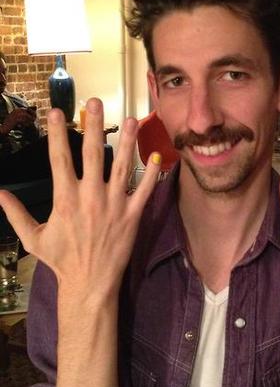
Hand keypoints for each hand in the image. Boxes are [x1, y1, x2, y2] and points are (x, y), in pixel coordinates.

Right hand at [0, 98, 161, 301]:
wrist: (89, 284)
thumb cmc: (61, 261)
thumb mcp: (33, 238)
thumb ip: (15, 213)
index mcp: (65, 199)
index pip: (59, 159)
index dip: (56, 134)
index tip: (56, 112)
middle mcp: (90, 197)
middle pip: (92, 154)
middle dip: (93, 126)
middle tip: (95, 102)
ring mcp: (114, 205)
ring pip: (122, 167)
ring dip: (127, 142)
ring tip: (131, 119)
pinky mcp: (132, 216)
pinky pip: (144, 191)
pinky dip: (151, 174)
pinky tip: (156, 155)